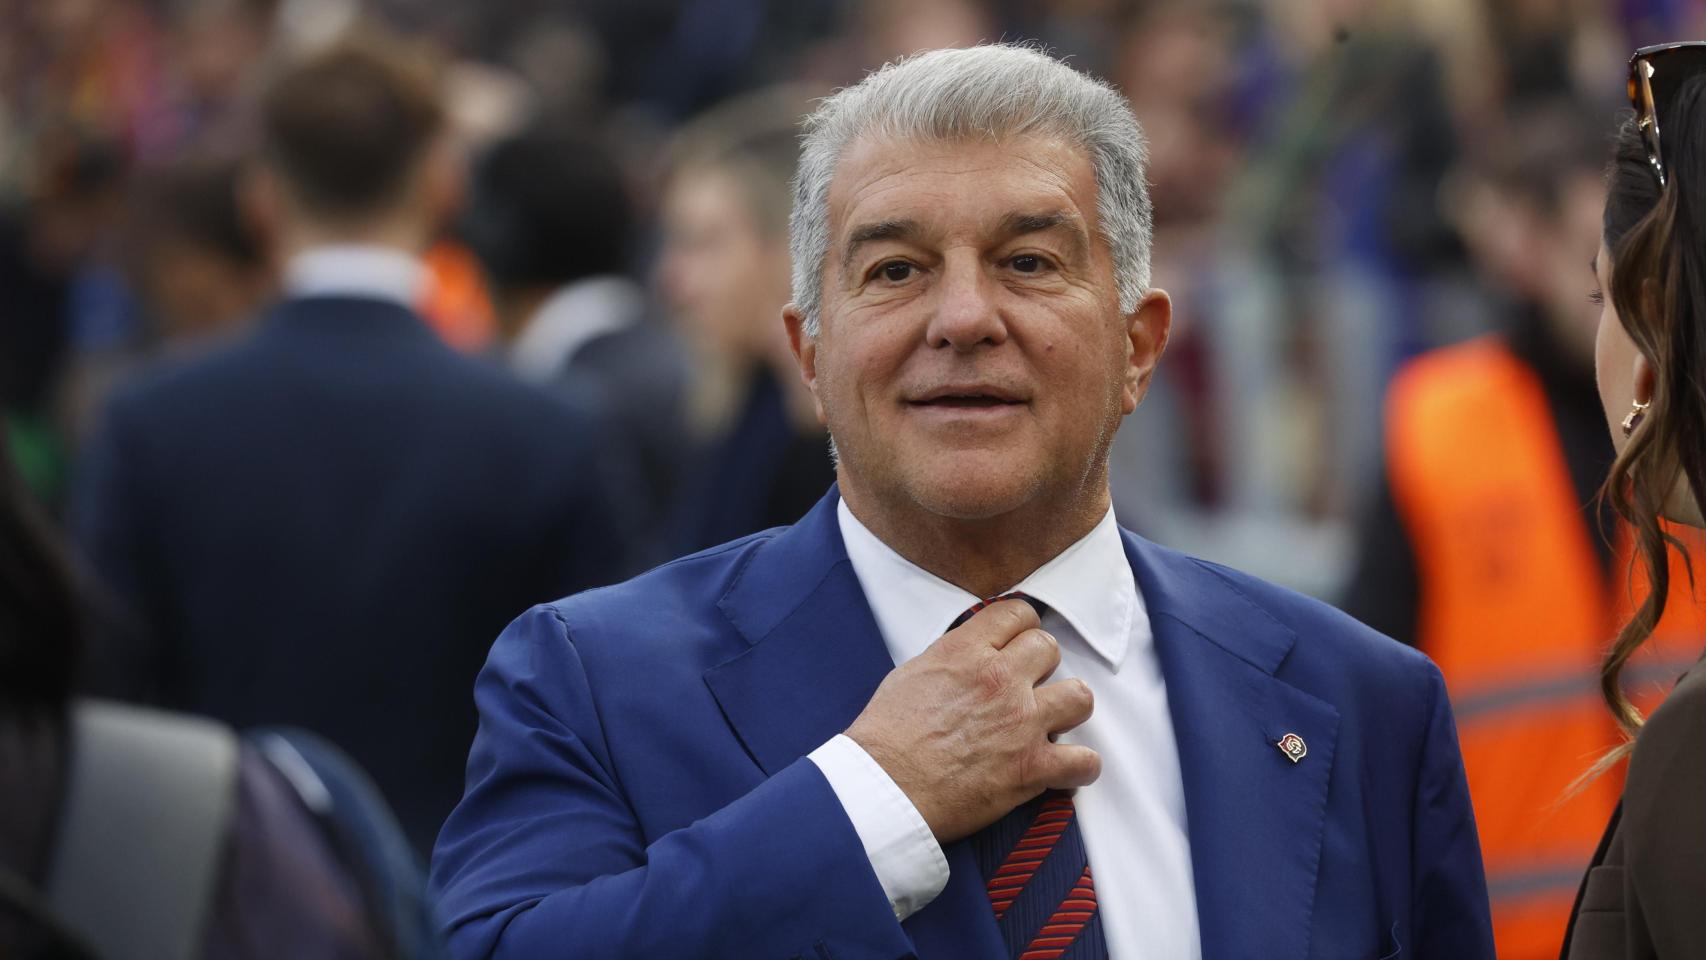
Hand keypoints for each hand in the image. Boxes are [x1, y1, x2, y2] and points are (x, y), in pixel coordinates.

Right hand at [845, 599, 1099, 843]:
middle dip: (1041, 668)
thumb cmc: (884, 739)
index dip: (1021, 629)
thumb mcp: (910, 675)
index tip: (1018, 645)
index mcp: (965, 651)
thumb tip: (970, 658)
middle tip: (1025, 690)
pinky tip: (1063, 772)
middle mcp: (1000, 679)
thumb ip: (950, 660)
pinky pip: (1084, 761)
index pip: (1018, 614)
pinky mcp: (1031, 768)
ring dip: (1068, 711)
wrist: (882, 790)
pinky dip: (1079, 768)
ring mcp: (1021, 723)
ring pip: (1080, 697)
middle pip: (1050, 649)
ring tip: (1051, 725)